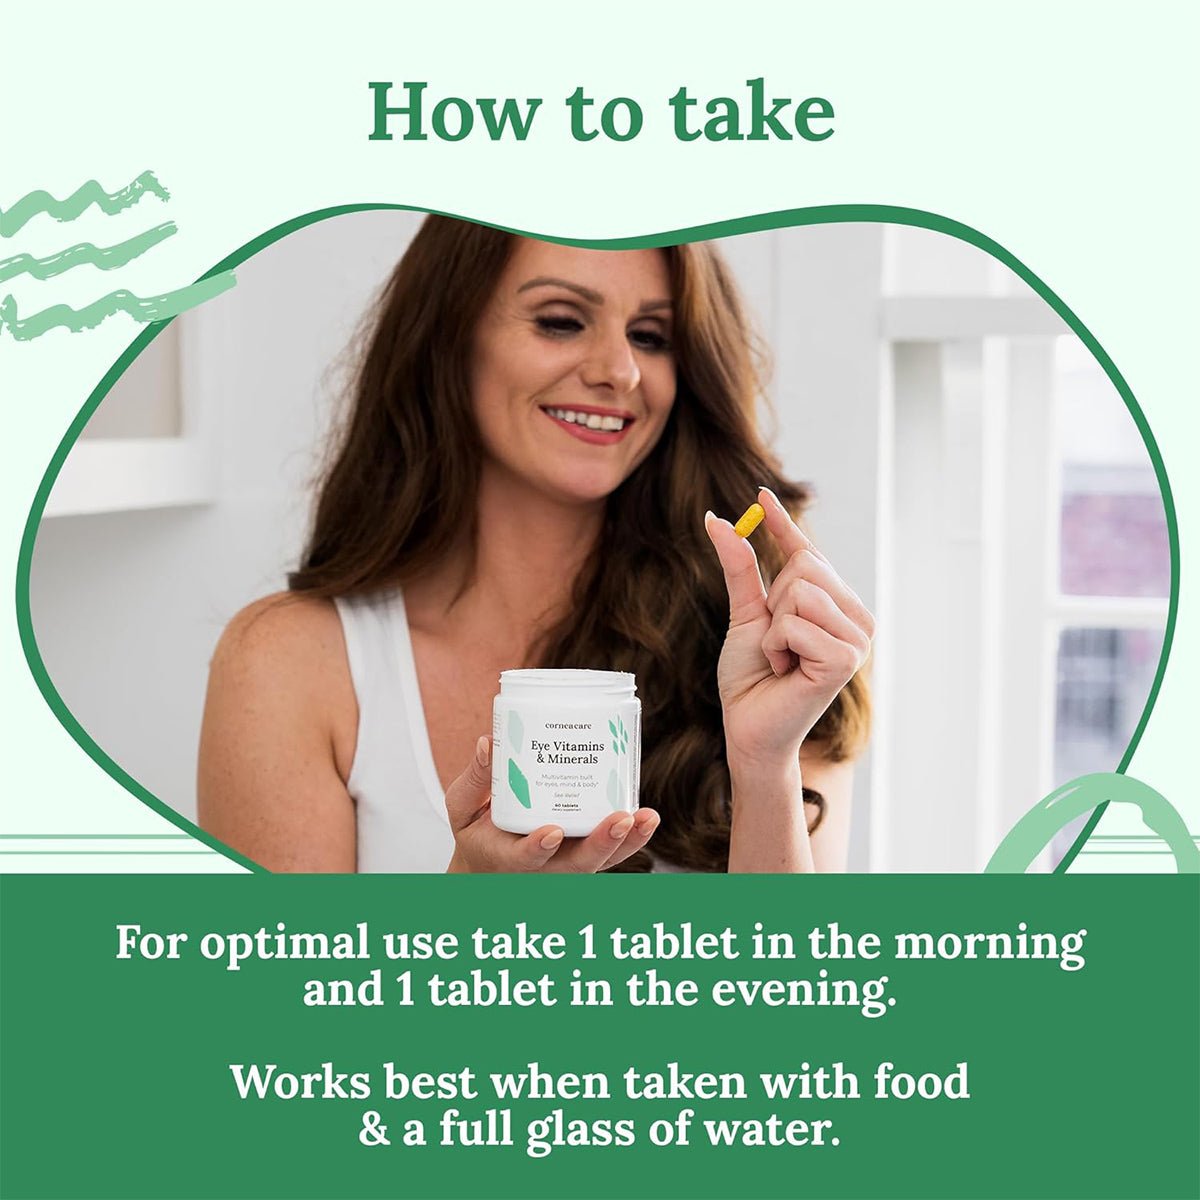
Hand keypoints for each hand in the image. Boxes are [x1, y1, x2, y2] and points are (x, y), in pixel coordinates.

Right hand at [444, 735, 658, 871]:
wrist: (490, 866)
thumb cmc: (477, 833)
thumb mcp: (463, 809)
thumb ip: (475, 778)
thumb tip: (488, 742)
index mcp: (509, 859)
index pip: (525, 859)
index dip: (538, 848)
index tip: (552, 831)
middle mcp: (544, 869)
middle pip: (577, 866)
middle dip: (601, 844)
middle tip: (619, 819)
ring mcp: (568, 865)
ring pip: (602, 862)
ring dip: (626, 842)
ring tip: (646, 817)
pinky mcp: (585, 855)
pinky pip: (612, 852)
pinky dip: (631, 838)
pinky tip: (646, 817)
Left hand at [704, 487, 874, 770]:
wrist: (749, 728)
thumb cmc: (751, 677)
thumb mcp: (745, 614)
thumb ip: (740, 568)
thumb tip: (717, 520)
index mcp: (837, 605)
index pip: (809, 553)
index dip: (781, 525)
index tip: (760, 494)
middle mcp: (856, 617)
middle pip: (804, 566)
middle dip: (773, 603)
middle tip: (776, 644)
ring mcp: (857, 638)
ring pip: (799, 592)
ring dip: (774, 628)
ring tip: (782, 658)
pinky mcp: (845, 659)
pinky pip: (796, 622)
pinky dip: (778, 645)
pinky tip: (786, 670)